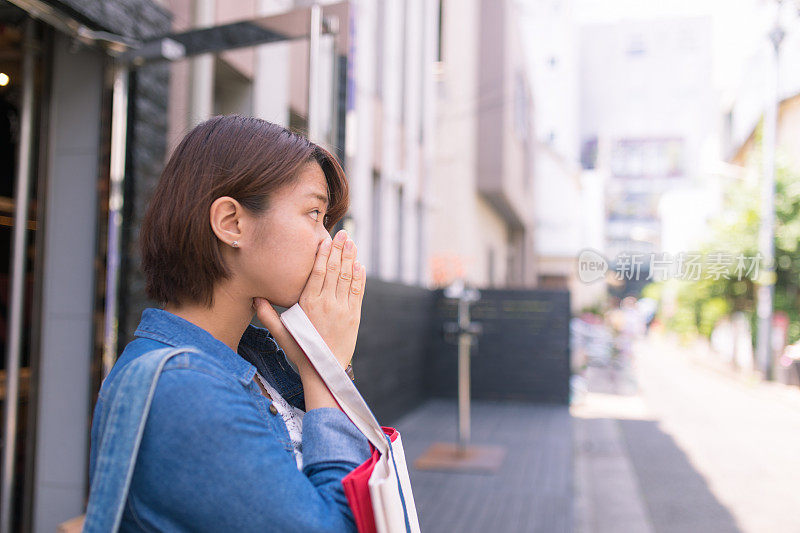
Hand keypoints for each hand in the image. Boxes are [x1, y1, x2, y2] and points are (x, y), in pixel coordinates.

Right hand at [253, 229, 365, 370]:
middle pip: (334, 271)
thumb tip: (253, 297)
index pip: (316, 273)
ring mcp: (342, 309)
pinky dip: (359, 278)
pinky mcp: (354, 317)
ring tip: (351, 242)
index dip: (322, 254)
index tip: (325, 239)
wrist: (324, 370)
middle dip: (339, 250)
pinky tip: (359, 265)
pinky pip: (357, 293)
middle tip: (342, 233)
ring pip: (347, 278)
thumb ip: (267, 315)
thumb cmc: (300, 351)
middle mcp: (327, 304)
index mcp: (308, 304)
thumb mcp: (281, 334)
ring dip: (350, 258)